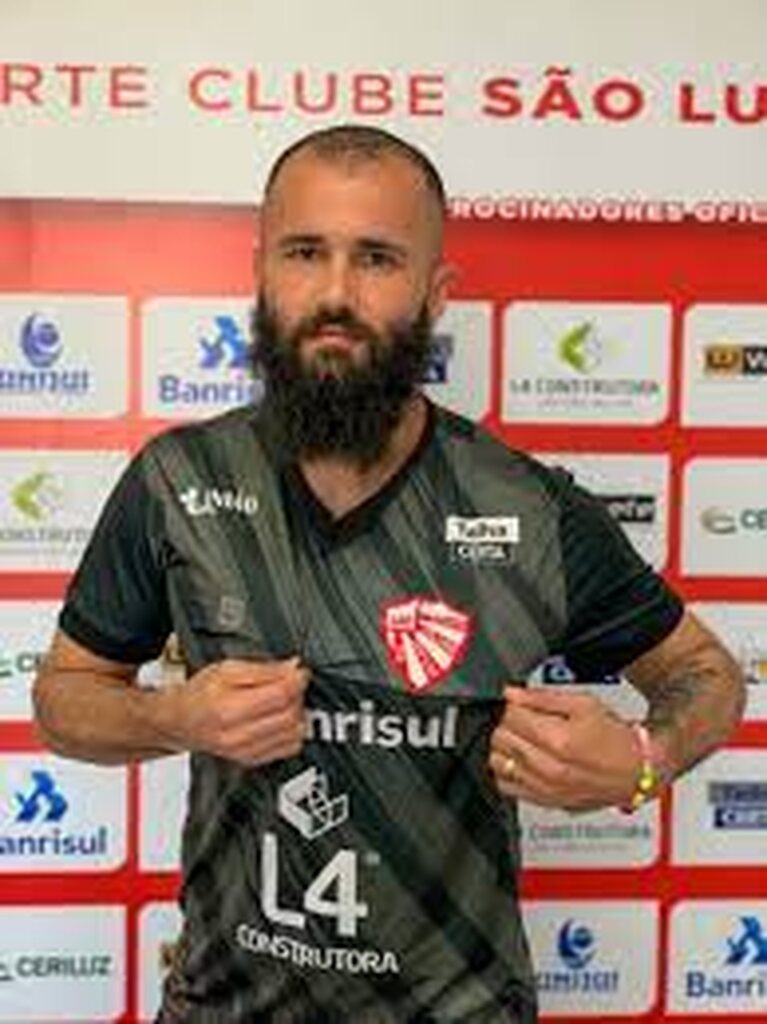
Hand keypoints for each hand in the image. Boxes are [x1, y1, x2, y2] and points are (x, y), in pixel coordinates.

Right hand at [157, 657, 308, 765]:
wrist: (181, 721)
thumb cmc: (200, 694)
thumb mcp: (227, 668)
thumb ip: (264, 669)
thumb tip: (294, 668)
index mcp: (228, 709)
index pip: (281, 695)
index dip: (297, 679)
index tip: (299, 670)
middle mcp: (237, 736)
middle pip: (291, 715)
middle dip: (296, 695)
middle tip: (289, 683)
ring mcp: (246, 752)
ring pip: (295, 734)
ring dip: (296, 714)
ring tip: (283, 702)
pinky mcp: (253, 761)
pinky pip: (290, 748)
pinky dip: (292, 731)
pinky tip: (280, 719)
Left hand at [488, 687, 639, 811]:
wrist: (636, 772)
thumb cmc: (615, 739)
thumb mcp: (584, 704)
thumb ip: (542, 698)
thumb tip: (512, 693)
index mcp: (558, 740)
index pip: (510, 716)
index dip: (514, 704)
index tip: (523, 704)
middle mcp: (548, 769)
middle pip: (500, 738)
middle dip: (509, 724)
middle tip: (526, 720)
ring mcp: (544, 789)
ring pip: (497, 762)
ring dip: (505, 747)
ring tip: (524, 740)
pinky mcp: (543, 802)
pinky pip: (505, 785)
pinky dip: (508, 771)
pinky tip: (523, 761)